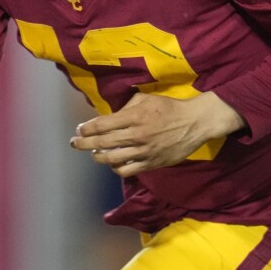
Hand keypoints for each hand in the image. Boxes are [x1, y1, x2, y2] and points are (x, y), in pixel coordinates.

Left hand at [70, 91, 245, 176]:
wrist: (195, 123)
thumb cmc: (170, 108)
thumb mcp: (147, 99)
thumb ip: (127, 107)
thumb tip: (111, 116)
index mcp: (135, 117)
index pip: (102, 124)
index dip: (86, 128)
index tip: (79, 129)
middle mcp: (136, 135)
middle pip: (102, 143)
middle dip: (84, 143)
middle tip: (75, 143)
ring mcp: (143, 151)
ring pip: (111, 159)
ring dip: (98, 156)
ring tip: (94, 154)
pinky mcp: (151, 163)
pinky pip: (127, 170)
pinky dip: (116, 168)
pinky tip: (113, 163)